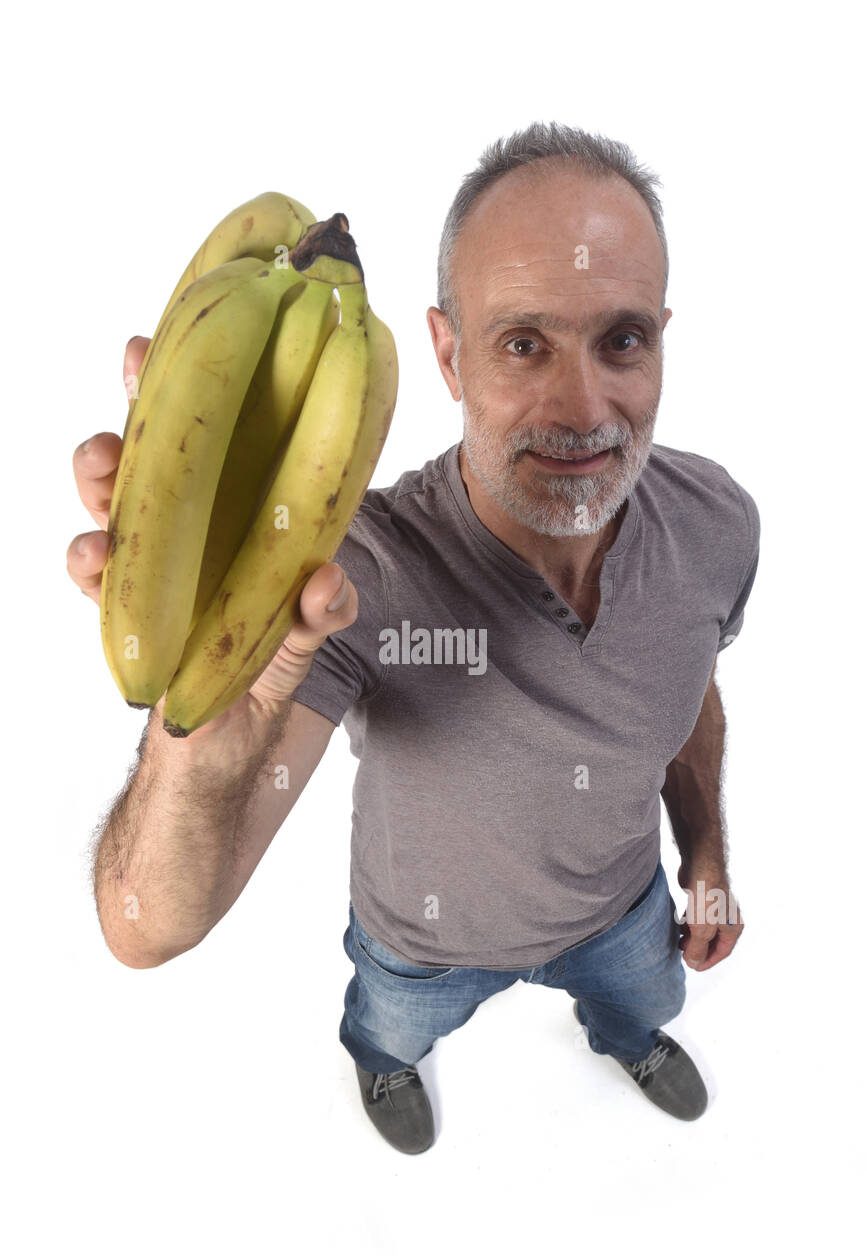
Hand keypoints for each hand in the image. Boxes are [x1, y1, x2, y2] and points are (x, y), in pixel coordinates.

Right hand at [67, 336, 358, 746]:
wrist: (228, 748)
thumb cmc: (265, 670)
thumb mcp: (307, 638)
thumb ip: (323, 614)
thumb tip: (326, 583)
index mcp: (236, 512)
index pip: (217, 434)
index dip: (196, 380)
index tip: (183, 339)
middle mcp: (188, 526)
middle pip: (152, 453)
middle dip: (140, 405)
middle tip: (133, 378)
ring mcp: (150, 562)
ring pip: (113, 499)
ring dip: (102, 475)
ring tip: (102, 465)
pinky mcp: (122, 606)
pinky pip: (93, 571)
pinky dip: (88, 558)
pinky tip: (92, 554)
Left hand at [675, 860, 743, 970]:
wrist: (701, 865)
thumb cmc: (707, 897)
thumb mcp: (702, 929)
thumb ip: (698, 948)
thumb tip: (693, 963)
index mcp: (733, 927)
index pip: (723, 951)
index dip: (707, 961)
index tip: (692, 967)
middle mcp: (728, 917)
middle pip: (713, 941)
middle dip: (698, 950)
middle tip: (683, 955)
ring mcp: (716, 907)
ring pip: (704, 929)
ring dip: (692, 938)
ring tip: (679, 943)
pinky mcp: (704, 898)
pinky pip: (698, 917)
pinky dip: (689, 925)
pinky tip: (679, 927)